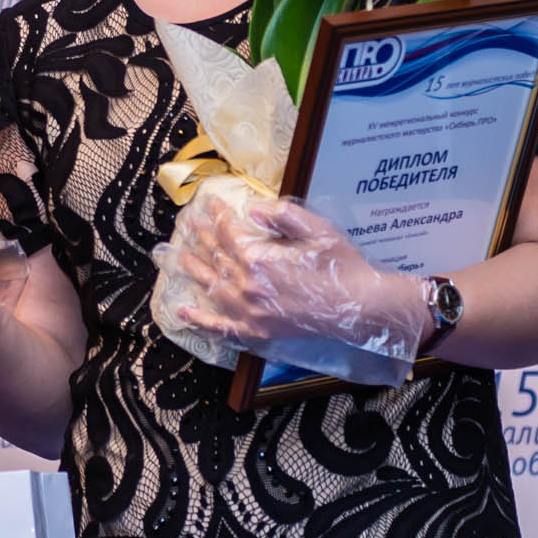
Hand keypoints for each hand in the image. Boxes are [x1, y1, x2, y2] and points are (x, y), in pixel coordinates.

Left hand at [156, 192, 431, 357]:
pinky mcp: (257, 333)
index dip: (218, 216)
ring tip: (178, 254)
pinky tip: (183, 311)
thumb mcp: (317, 229)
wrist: (360, 308)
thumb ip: (282, 215)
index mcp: (260, 259)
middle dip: (201, 237)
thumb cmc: (342, 265)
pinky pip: (220, 328)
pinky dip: (200, 320)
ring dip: (193, 269)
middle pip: (216, 258)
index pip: (229, 233)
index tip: (209, 204)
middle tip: (187, 224)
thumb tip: (251, 208)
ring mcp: (250, 314)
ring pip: (212, 287)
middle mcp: (248, 287)